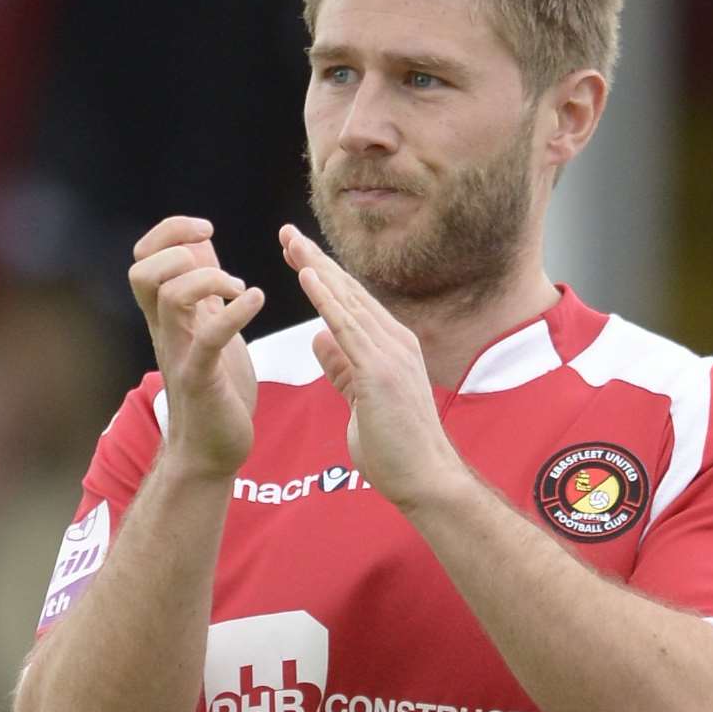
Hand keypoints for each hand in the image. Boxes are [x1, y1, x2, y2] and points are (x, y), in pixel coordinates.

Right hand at [130, 217, 264, 477]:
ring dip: (208, 279)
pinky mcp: (199, 378)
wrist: (210, 452)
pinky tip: (255, 300)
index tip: (206, 230)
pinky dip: (234, 312)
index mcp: (165, 315)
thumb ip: (200, 290)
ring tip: (240, 289)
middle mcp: (164, 330)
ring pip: (168, 296)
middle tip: (216, 260)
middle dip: (177, 249)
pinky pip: (207, 337)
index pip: (144, 257)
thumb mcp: (205, 326)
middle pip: (141, 271)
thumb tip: (198, 245)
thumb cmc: (214, 389)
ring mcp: (179, 353)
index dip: (170, 231)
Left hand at [279, 223, 457, 511]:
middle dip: (315, 260)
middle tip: (286, 232)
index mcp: (390, 346)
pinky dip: (326, 299)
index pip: (350, 302)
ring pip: (346, 301)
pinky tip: (308, 276)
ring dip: (316, 268)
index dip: (322, 274)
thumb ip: (341, 368)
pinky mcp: (380, 371)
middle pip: (347, 291)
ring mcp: (391, 353)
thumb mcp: (360, 399)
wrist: (426, 479)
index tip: (296, 251)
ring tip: (291, 242)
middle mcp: (394, 341)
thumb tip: (318, 338)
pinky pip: (348, 327)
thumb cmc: (395, 448)